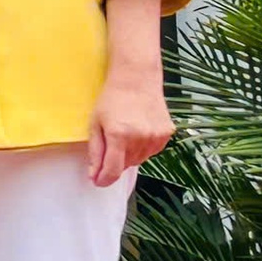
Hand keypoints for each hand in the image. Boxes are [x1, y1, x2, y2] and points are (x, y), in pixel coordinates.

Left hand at [89, 67, 172, 186]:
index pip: (113, 170)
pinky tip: (138, 130)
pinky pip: (152, 151)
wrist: (137, 79)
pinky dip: (143, 147)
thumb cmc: (112, 99)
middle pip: (126, 166)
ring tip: (125, 132)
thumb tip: (94, 176)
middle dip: (115, 161)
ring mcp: (156, 137)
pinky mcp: (167, 134)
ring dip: (129, 154)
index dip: (104, 179)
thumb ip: (95, 152)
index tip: (97, 181)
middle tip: (111, 141)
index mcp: (119, 135)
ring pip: (139, 160)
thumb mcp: (95, 123)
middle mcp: (140, 138)